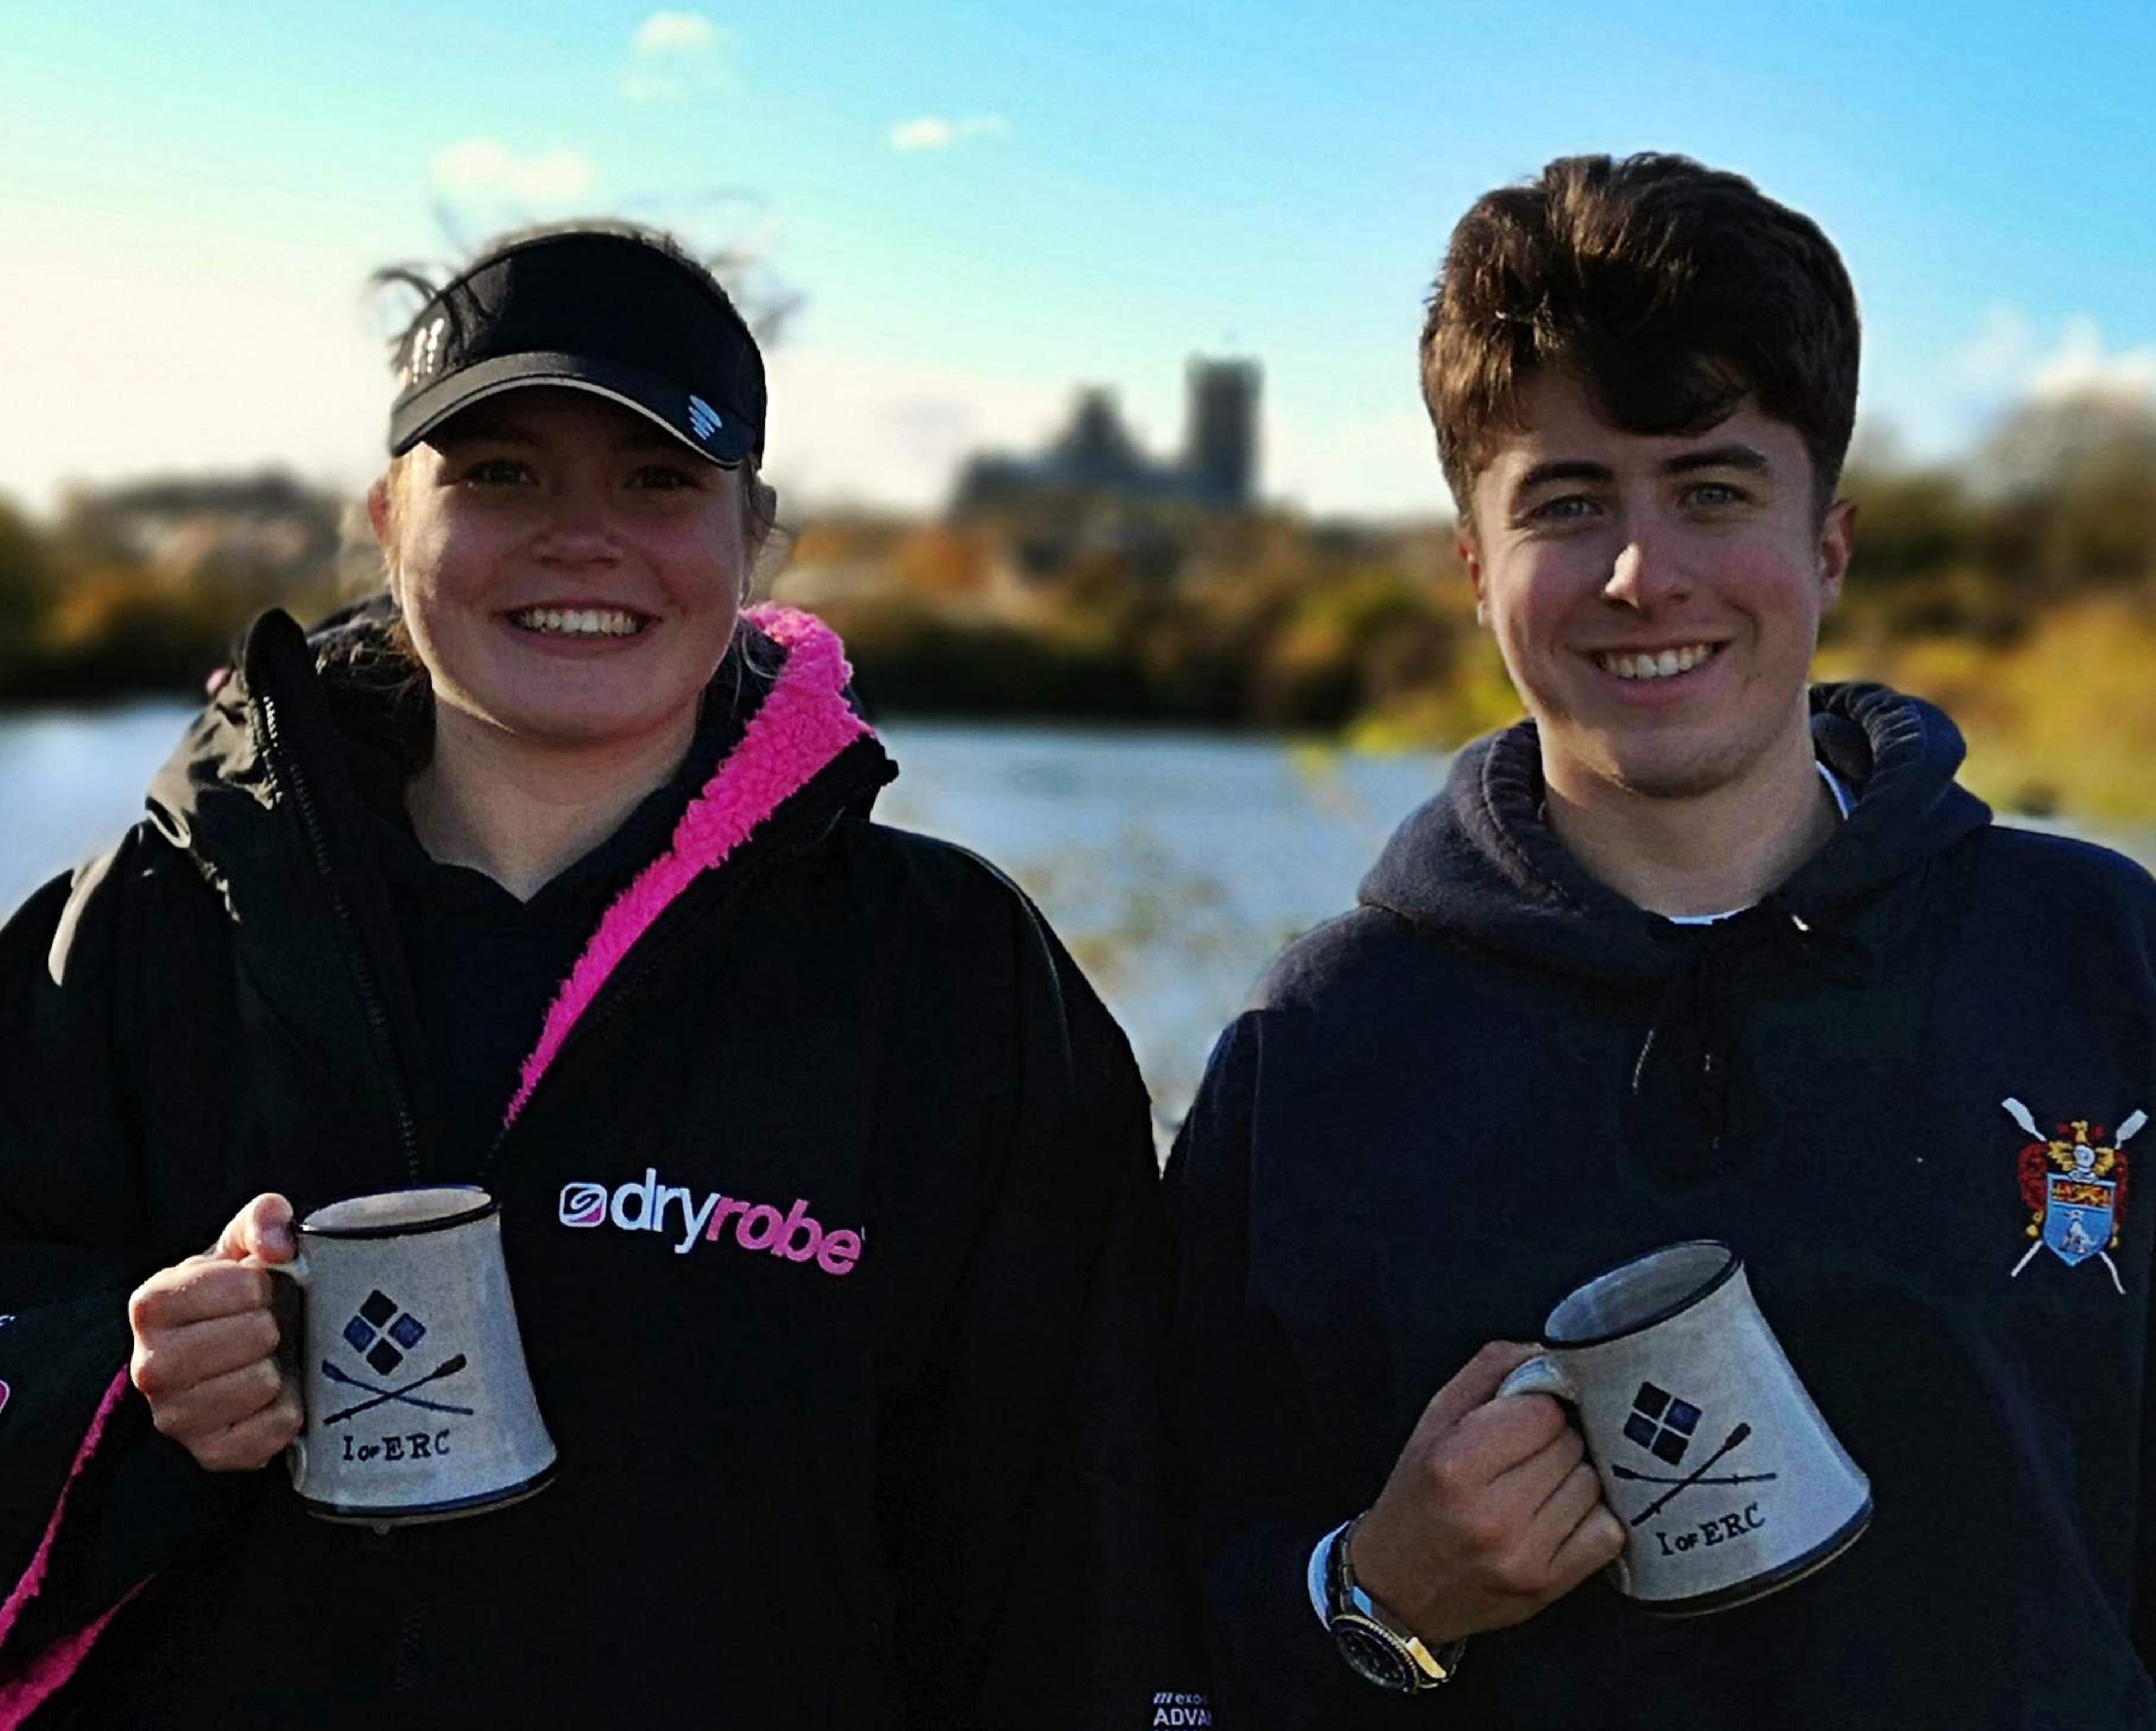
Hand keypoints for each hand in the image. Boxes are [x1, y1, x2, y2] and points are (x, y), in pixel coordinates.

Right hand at [128, 1193, 302, 1471]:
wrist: (238, 1353)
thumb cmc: (238, 1294)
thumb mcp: (246, 1243)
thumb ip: (263, 1219)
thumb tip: (279, 1242)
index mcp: (151, 1305)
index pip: (232, 1288)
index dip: (258, 1284)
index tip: (256, 1289)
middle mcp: (149, 1366)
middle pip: (254, 1337)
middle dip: (272, 1325)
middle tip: (265, 1327)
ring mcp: (175, 1416)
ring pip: (262, 1384)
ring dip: (279, 1367)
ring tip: (265, 1360)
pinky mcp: (209, 1453)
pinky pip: (271, 1431)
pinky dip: (287, 1411)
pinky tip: (273, 1396)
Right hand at [1348, 1340, 1625, 1646]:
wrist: (1398, 1589)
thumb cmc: (1416, 1499)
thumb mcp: (1432, 1423)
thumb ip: (1486, 1373)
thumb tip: (1545, 1351)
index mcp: (1456, 1464)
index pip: (1544, 1411)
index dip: (1539, 1407)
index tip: (1524, 1417)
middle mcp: (1493, 1514)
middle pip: (1571, 1446)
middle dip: (1557, 1440)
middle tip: (1529, 1453)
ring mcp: (1526, 1555)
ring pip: (1593, 1484)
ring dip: (1574, 1477)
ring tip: (1540, 1486)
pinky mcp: (1550, 1586)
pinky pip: (1609, 1532)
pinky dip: (1594, 1517)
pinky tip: (1563, 1515)